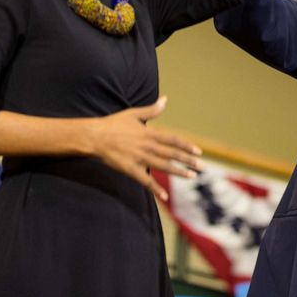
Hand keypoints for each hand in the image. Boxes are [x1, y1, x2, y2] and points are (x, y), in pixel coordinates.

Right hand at [87, 96, 202, 201]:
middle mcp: (147, 146)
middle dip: (188, 161)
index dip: (187, 146)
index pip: (173, 140)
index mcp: (149, 133)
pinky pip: (145, 181)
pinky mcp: (130, 169)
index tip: (199, 151)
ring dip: (178, 172)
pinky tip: (164, 196)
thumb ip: (151, 110)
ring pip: (163, 166)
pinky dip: (155, 189)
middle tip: (202, 167)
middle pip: (172, 154)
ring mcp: (139, 158)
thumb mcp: (133, 114)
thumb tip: (165, 99)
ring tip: (192, 177)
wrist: (94, 137)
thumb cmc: (113, 124)